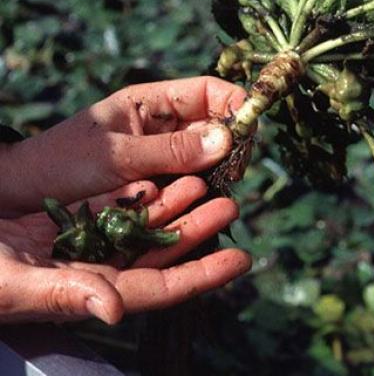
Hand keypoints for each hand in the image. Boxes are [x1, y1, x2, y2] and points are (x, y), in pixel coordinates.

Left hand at [0, 77, 246, 214]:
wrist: (22, 197)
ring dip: (221, 167)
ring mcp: (163, 155)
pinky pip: (194, 180)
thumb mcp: (117, 155)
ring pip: (209, 155)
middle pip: (215, 123)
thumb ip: (172, 150)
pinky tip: (210, 200)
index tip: (250, 126)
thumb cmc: (61, 163)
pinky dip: (205, 188)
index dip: (234, 102)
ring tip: (227, 184)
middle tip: (239, 166)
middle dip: (232, 140)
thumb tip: (228, 138)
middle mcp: (163, 125)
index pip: (208, 90)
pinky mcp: (160, 184)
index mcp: (151, 102)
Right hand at [0, 177, 250, 323]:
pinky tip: (169, 171)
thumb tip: (115, 310)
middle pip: (163, 249)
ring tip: (210, 181)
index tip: (242, 259)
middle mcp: (101, 267)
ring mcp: (93, 240)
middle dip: (199, 229)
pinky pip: (124, 202)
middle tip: (233, 203)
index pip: (161, 286)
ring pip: (149, 221)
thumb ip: (65, 296)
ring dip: (180, 202)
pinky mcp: (80, 216)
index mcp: (92, 291)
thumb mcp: (14, 284)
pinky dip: (148, 189)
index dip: (202, 275)